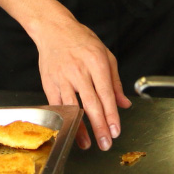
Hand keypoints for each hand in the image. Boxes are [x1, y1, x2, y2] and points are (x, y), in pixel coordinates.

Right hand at [32, 15, 130, 151]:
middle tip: (106, 143)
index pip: (106, 94)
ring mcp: (62, 77)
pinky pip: (57, 104)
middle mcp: (79, 70)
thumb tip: (124, 104)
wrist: (54, 29)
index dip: (111, 115)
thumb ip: (115, 81)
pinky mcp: (49, 82)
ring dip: (80, 127)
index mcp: (96, 62)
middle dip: (99, 126)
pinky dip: (64, 118)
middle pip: (91, 103)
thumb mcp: (105, 54)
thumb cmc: (81, 40)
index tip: (116, 131)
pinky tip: (69, 129)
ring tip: (87, 144)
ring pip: (72, 107)